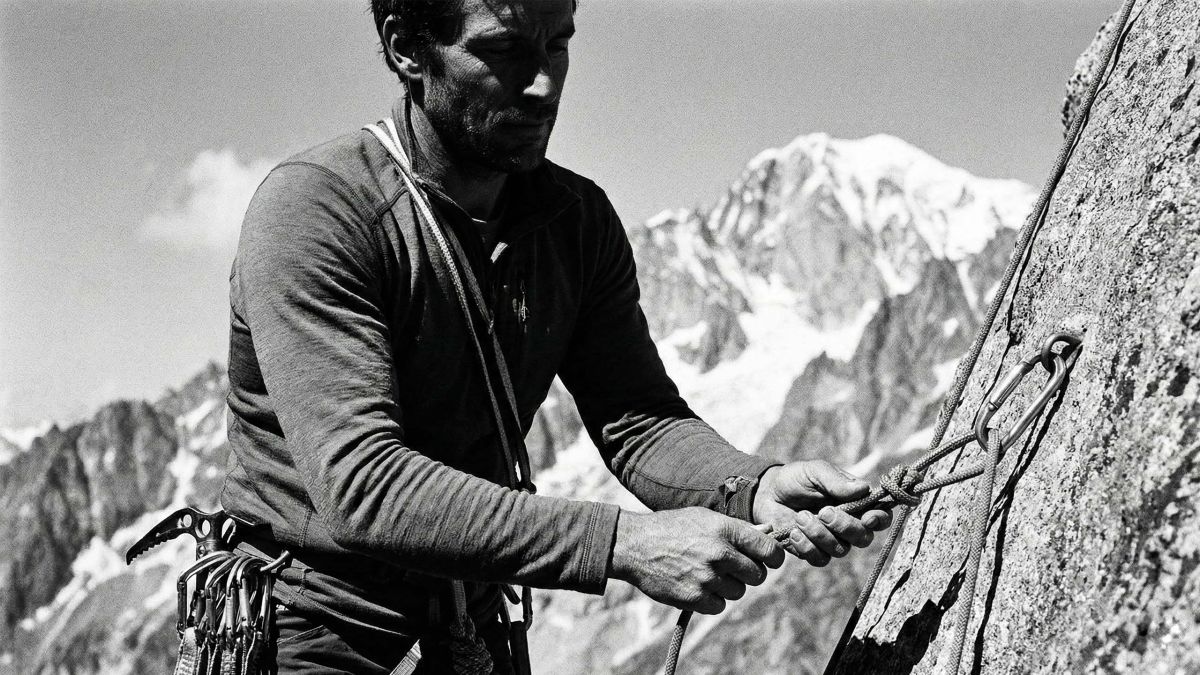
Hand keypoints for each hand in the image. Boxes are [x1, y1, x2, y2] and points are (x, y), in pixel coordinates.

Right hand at [609, 507, 784, 614]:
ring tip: (707, 573)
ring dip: (728, 586)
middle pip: (757, 575)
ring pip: (738, 592)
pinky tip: (697, 585)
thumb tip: (767, 536)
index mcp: (726, 530)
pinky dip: (711, 599)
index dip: (774, 558)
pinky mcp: (694, 598)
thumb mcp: (705, 518)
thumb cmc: (672, 528)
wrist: (635, 545)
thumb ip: (736, 529)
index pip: (769, 551)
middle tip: (731, 567)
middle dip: (748, 573)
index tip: (769, 561)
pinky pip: (719, 606)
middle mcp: (719, 554)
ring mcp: (707, 578)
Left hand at [752, 461, 891, 566]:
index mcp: (856, 503)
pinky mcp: (813, 551)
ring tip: (801, 516)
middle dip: (845, 527)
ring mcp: (831, 540)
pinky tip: (793, 531)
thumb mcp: (815, 471)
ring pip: (840, 550)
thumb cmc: (796, 478)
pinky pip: (819, 559)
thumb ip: (837, 480)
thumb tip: (864, 488)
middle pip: (863, 538)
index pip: (880, 517)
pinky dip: (806, 546)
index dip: (880, 520)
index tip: (868, 517)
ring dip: (820, 534)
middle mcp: (848, 525)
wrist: (767, 492)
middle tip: (824, 512)